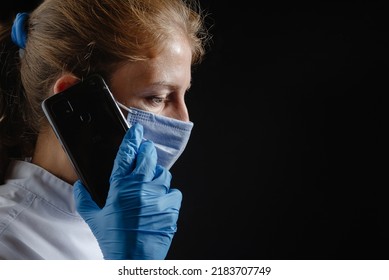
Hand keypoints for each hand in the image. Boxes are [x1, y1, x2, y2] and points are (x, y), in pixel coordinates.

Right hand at [73, 123, 181, 258]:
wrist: (134, 260)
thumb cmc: (114, 240)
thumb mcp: (94, 219)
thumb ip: (84, 199)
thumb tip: (80, 187)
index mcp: (121, 185)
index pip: (127, 153)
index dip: (132, 137)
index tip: (137, 129)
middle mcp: (142, 186)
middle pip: (149, 155)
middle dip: (146, 150)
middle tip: (144, 152)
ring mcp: (159, 195)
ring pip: (163, 172)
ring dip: (155, 174)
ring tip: (149, 183)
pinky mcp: (172, 206)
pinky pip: (173, 191)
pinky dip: (166, 194)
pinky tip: (158, 202)